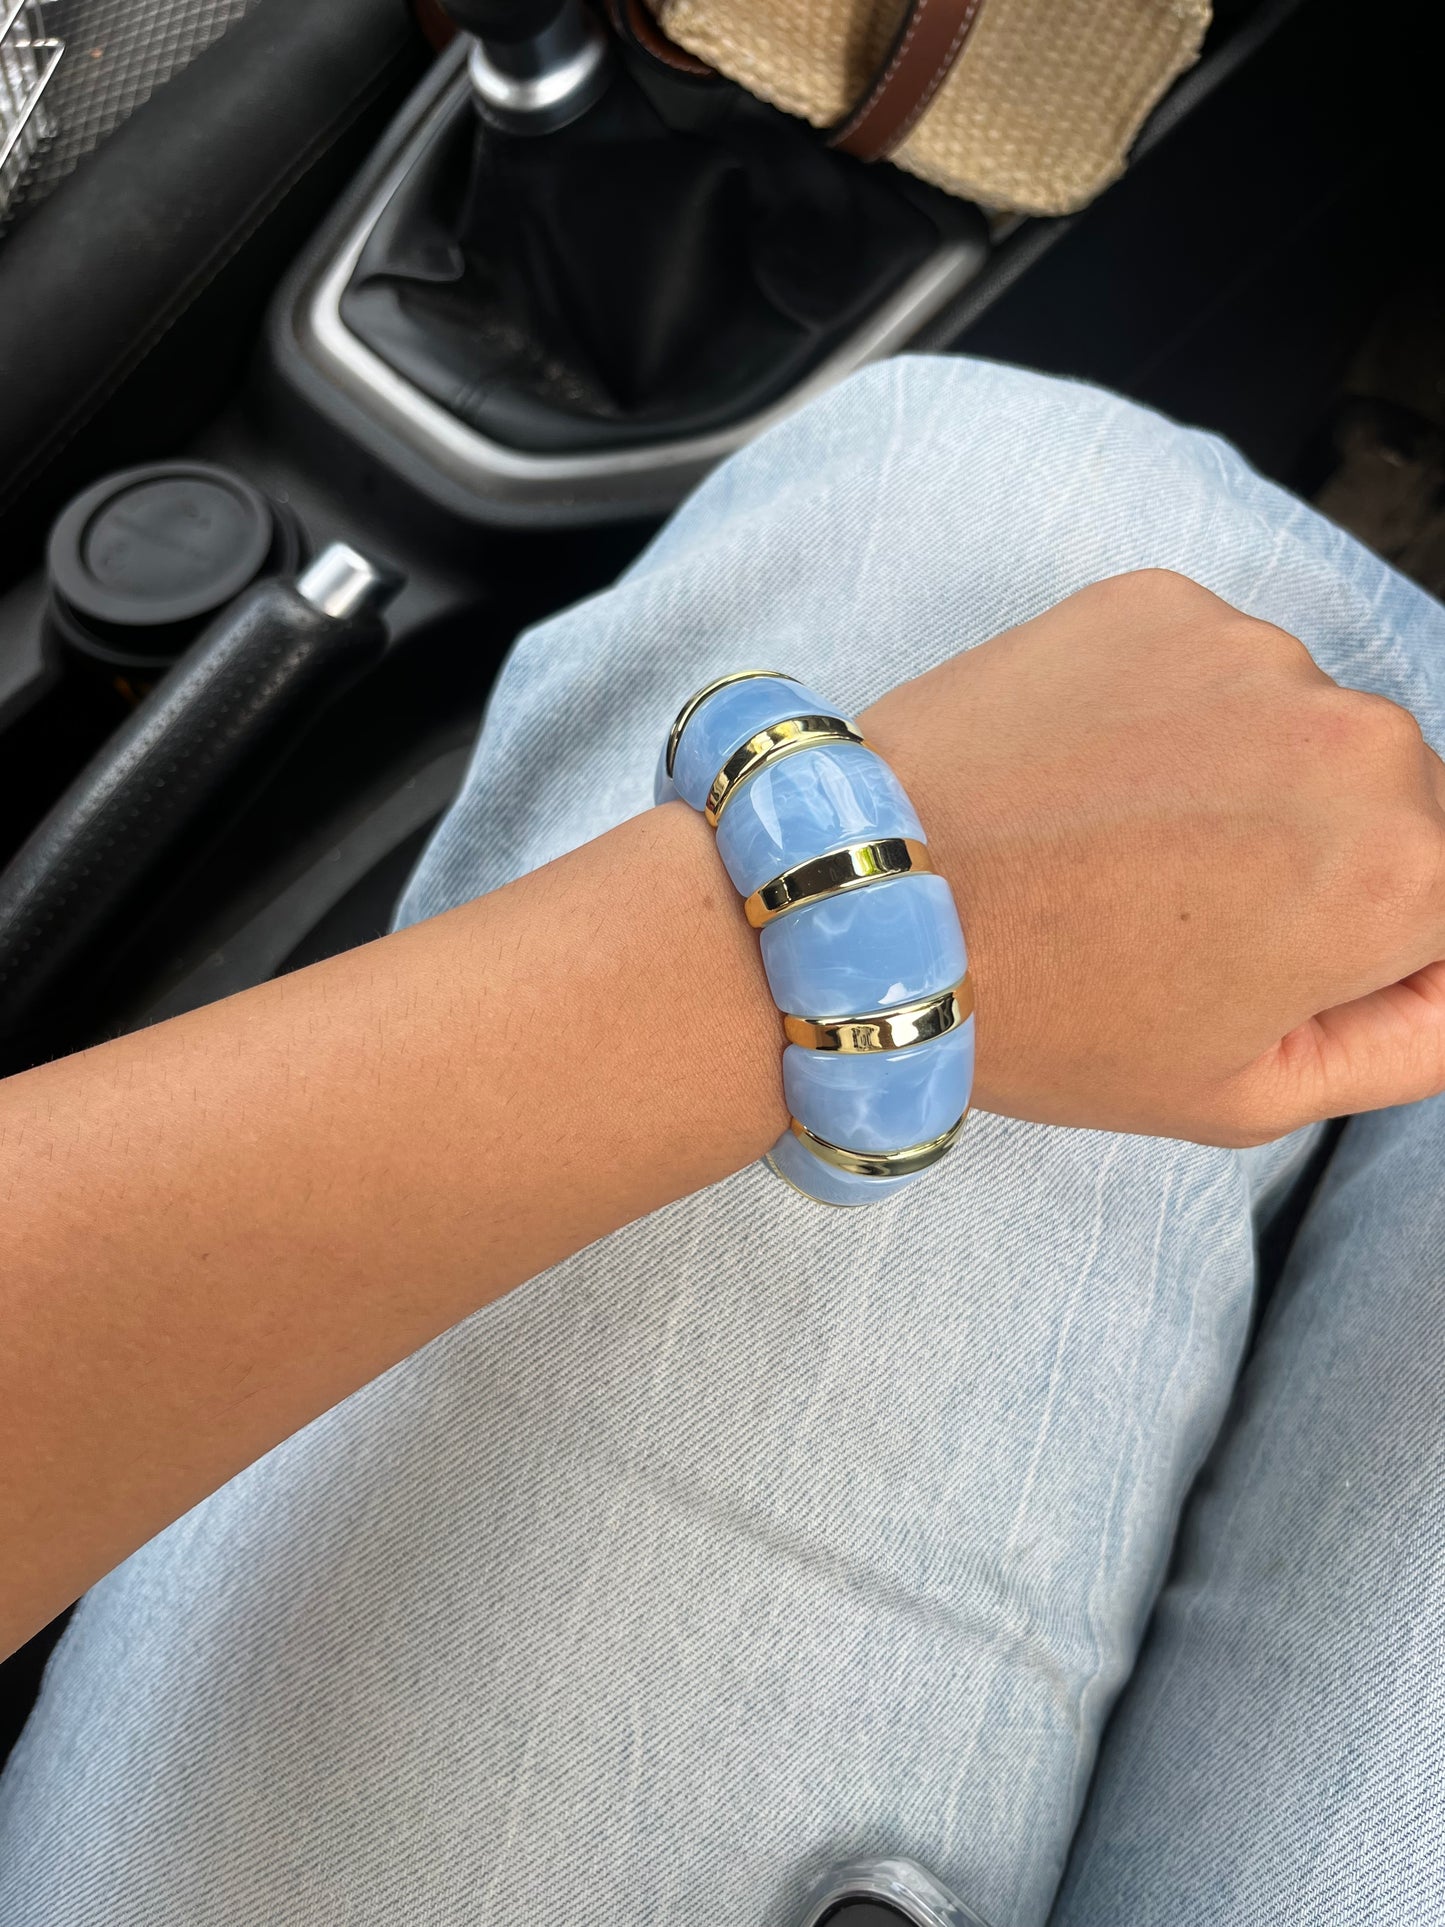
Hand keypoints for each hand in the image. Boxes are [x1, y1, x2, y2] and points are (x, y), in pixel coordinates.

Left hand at [863, 569, 1444, 1144]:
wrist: (876, 910)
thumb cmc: (1049, 1015)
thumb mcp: (1250, 1094)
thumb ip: (1411, 1037)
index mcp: (1403, 871)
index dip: (1371, 947)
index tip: (1276, 962)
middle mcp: (1358, 737)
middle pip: (1394, 802)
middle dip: (1322, 856)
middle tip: (1184, 913)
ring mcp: (1253, 652)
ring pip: (1300, 727)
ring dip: (1246, 779)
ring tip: (1123, 846)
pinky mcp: (1162, 602)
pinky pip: (1212, 668)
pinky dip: (1172, 716)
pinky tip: (1090, 780)